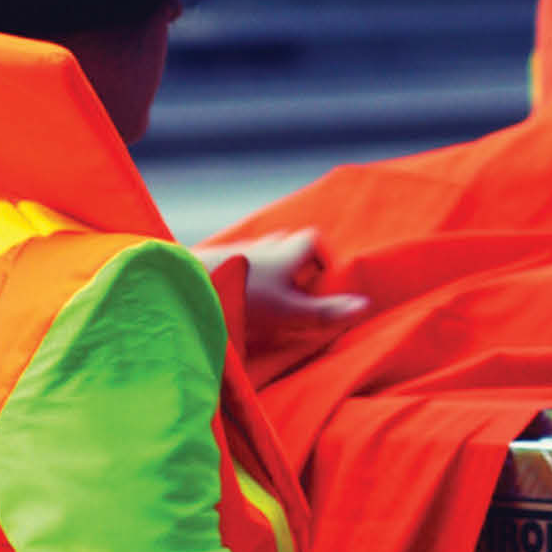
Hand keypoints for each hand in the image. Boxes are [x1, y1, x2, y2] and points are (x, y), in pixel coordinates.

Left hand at [198, 228, 368, 341]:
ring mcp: (236, 252)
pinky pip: (236, 264)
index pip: (312, 239)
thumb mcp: (287, 310)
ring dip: (267, 270)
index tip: (321, 280)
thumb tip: (364, 306)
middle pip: (286, 244)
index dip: (321, 256)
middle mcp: (263, 246)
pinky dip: (242, 277)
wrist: (187, 284)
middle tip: (295, 291)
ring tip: (265, 299)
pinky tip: (234, 300)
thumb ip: (323, 312)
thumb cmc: (242, 295)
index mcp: (286, 252)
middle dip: (294, 262)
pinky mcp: (213, 263)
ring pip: (260, 253)